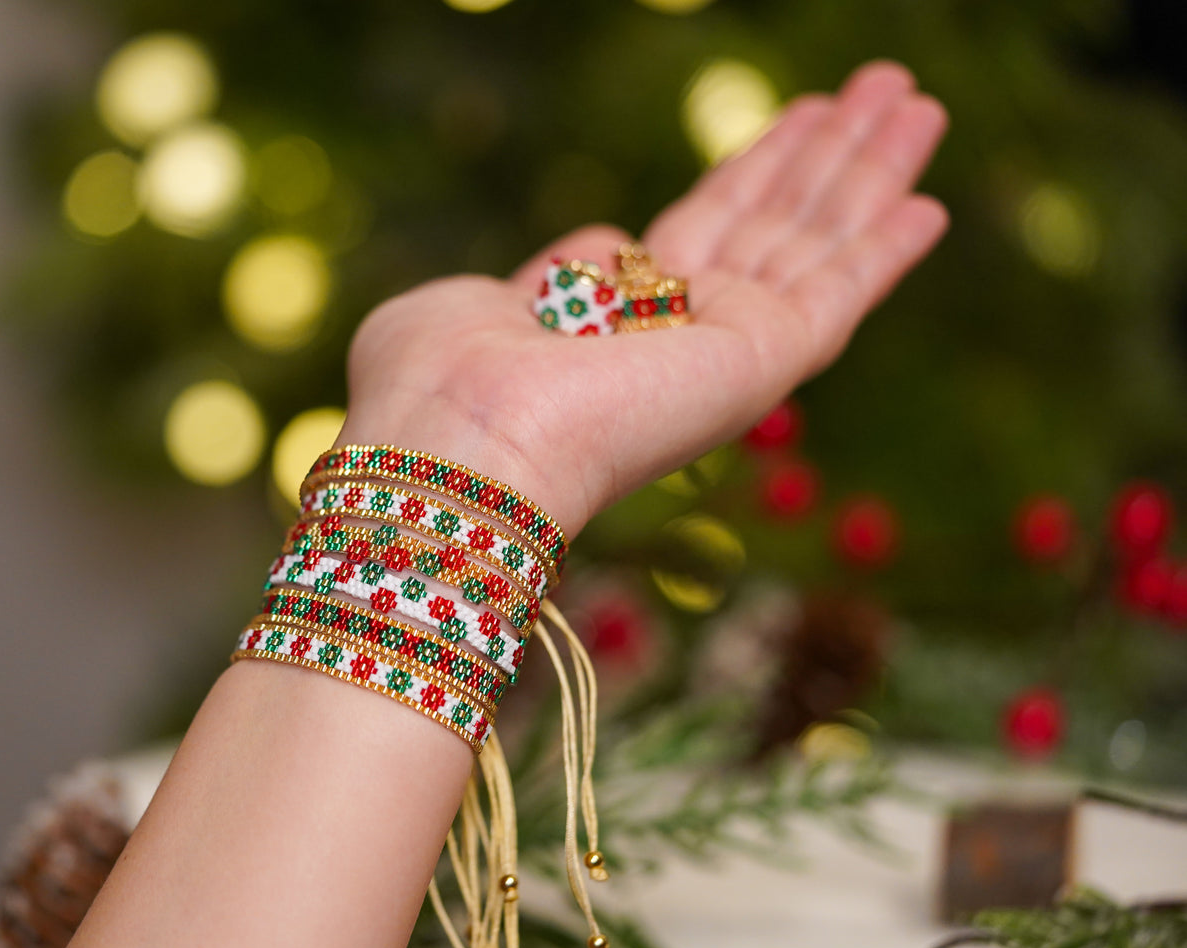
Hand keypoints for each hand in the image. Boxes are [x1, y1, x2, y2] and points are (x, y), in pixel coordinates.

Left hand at [340, 61, 947, 537]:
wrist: (465, 439)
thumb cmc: (443, 379)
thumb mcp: (482, 302)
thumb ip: (555, 273)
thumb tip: (608, 253)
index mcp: (617, 318)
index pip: (709, 228)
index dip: (758, 169)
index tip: (800, 118)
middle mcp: (683, 334)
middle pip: (779, 222)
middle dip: (831, 153)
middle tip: (885, 85)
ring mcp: (729, 348)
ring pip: (818, 243)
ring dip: (870, 170)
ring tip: (915, 99)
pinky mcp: (765, 360)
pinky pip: (840, 293)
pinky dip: (884, 250)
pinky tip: (927, 203)